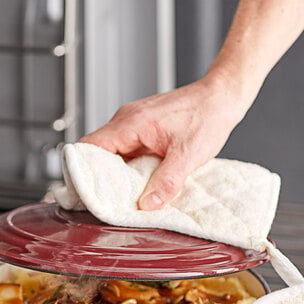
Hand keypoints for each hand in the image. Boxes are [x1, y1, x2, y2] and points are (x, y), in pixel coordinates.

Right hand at [80, 76, 242, 209]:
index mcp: (131, 122)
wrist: (221, 98)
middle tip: (105, 201)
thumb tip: (147, 205)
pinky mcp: (143, 130)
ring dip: (116, 174)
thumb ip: (166, 183)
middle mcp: (127, 120)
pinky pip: (126, 151)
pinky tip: (139, 182)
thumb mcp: (188, 156)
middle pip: (97, 153)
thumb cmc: (207, 116)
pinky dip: (129, 168)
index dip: (82, 171)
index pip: (89, 147)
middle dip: (99, 178)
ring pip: (112, 154)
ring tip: (124, 195)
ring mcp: (134, 124)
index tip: (84, 193)